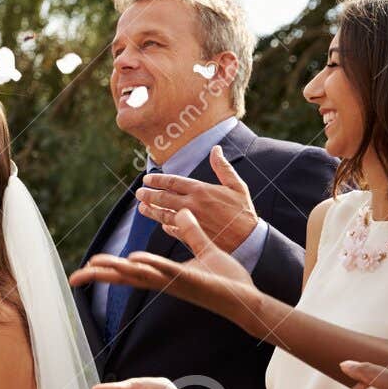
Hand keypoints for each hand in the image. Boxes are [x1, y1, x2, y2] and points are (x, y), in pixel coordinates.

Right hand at [69, 208, 258, 318]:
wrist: (248, 298)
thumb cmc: (228, 281)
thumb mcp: (206, 250)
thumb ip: (191, 232)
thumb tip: (180, 214)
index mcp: (165, 274)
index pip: (131, 271)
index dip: (109, 269)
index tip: (87, 267)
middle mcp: (165, 280)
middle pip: (126, 277)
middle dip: (101, 276)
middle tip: (75, 277)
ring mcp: (176, 282)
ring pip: (140, 274)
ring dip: (117, 270)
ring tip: (94, 267)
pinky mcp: (190, 281)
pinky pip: (166, 271)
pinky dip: (150, 266)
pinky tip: (134, 260)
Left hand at [136, 145, 258, 253]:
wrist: (248, 239)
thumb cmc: (243, 211)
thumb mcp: (237, 186)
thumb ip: (223, 168)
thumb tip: (216, 149)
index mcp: (201, 191)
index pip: (172, 182)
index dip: (157, 180)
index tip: (147, 179)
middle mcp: (192, 205)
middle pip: (163, 198)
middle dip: (148, 195)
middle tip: (139, 193)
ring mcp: (189, 221)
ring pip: (163, 215)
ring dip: (151, 211)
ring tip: (141, 208)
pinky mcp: (191, 236)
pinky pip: (173, 230)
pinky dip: (166, 227)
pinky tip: (162, 225)